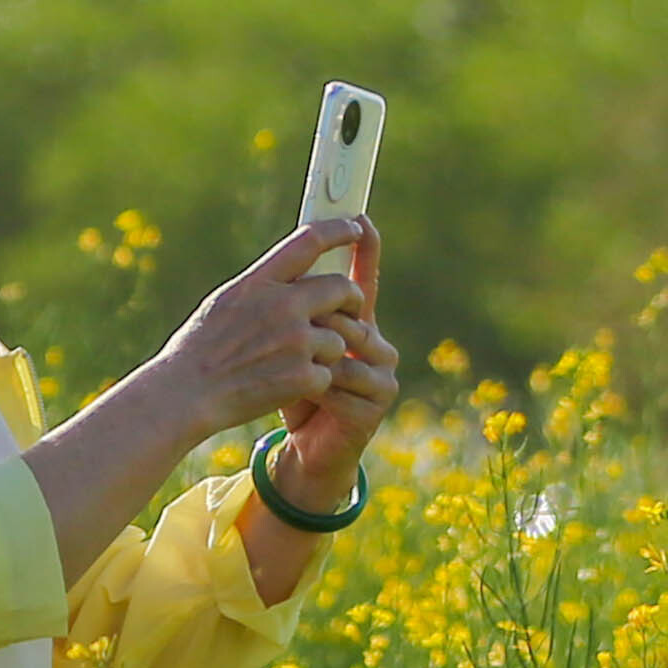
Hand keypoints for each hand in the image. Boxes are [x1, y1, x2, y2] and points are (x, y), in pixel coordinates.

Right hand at [147, 221, 363, 438]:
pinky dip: (313, 382)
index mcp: (260, 282)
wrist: (185, 394)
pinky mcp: (303, 376)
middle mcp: (283, 306)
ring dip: (326, 351)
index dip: (338, 230)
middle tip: (350, 308)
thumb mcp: (225, 303)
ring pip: (339, 339)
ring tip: (294, 362)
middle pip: (342, 289)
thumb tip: (292, 276)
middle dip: (351, 299)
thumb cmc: (198, 350)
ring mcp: (296, 342)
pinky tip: (286, 385)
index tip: (354, 227)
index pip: (309, 241)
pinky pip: (328, 373)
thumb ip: (262, 288)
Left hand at [275, 227, 400, 499]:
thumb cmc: (290, 392)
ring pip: (346, 345)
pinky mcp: (379, 403)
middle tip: (290, 340)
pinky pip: (342, 380)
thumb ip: (293, 310)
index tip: (360, 217)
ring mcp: (384, 372)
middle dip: (316, 323)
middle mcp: (377, 343)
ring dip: (312, 360)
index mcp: (356, 324)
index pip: (364, 278)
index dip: (365, 247)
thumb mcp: (287, 345)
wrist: (304, 449)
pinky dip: (318, 390)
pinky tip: (309, 402)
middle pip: (351, 312)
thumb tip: (284, 268)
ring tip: (291, 375)